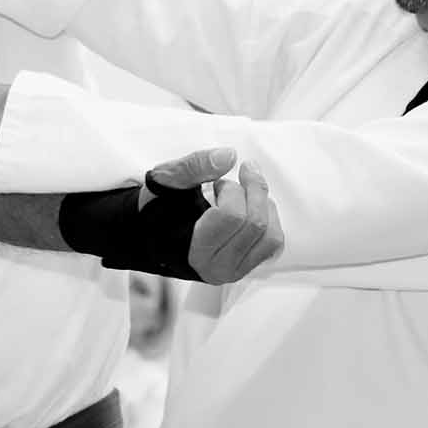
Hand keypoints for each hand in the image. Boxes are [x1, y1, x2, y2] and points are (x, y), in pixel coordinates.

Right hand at [147, 149, 283, 283]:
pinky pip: (273, 242)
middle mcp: (217, 268)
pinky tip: (250, 207)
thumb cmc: (158, 208)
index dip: (230, 189)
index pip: (232, 216)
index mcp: (194, 250)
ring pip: (271, 234)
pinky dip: (269, 218)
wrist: (153, 233)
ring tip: (242, 194)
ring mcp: (234, 271)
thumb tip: (229, 156)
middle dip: (250, 190)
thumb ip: (193, 166)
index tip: (216, 183)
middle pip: (255, 223)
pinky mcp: (246, 268)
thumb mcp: (165, 181)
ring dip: (262, 203)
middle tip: (234, 179)